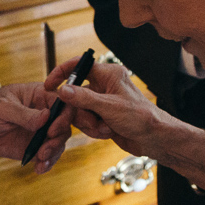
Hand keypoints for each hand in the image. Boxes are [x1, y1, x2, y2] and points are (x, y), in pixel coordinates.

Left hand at [0, 84, 72, 171]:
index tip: (52, 130)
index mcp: (41, 96)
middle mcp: (45, 114)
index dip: (63, 117)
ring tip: (41, 161)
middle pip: (64, 126)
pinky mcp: (35, 146)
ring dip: (53, 153)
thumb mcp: (2, 106)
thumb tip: (46, 116)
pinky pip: (48, 155)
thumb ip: (23, 113)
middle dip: (57, 140)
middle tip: (44, 150)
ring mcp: (41, 131)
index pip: (63, 103)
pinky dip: (47, 163)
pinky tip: (39, 169)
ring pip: (58, 142)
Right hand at [40, 58, 173, 159]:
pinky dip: (93, 129)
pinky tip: (107, 132)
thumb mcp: (109, 107)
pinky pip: (86, 121)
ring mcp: (102, 102)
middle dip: (80, 111)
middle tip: (89, 120)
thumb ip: (84, 98)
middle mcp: (104, 85)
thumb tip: (62, 90)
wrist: (155, 139)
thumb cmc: (141, 117)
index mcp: (108, 74)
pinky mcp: (102, 116)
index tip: (49, 85)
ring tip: (104, 128)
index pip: (78, 66)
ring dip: (88, 122)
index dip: (61, 73)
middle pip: (75, 93)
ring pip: (79, 110)